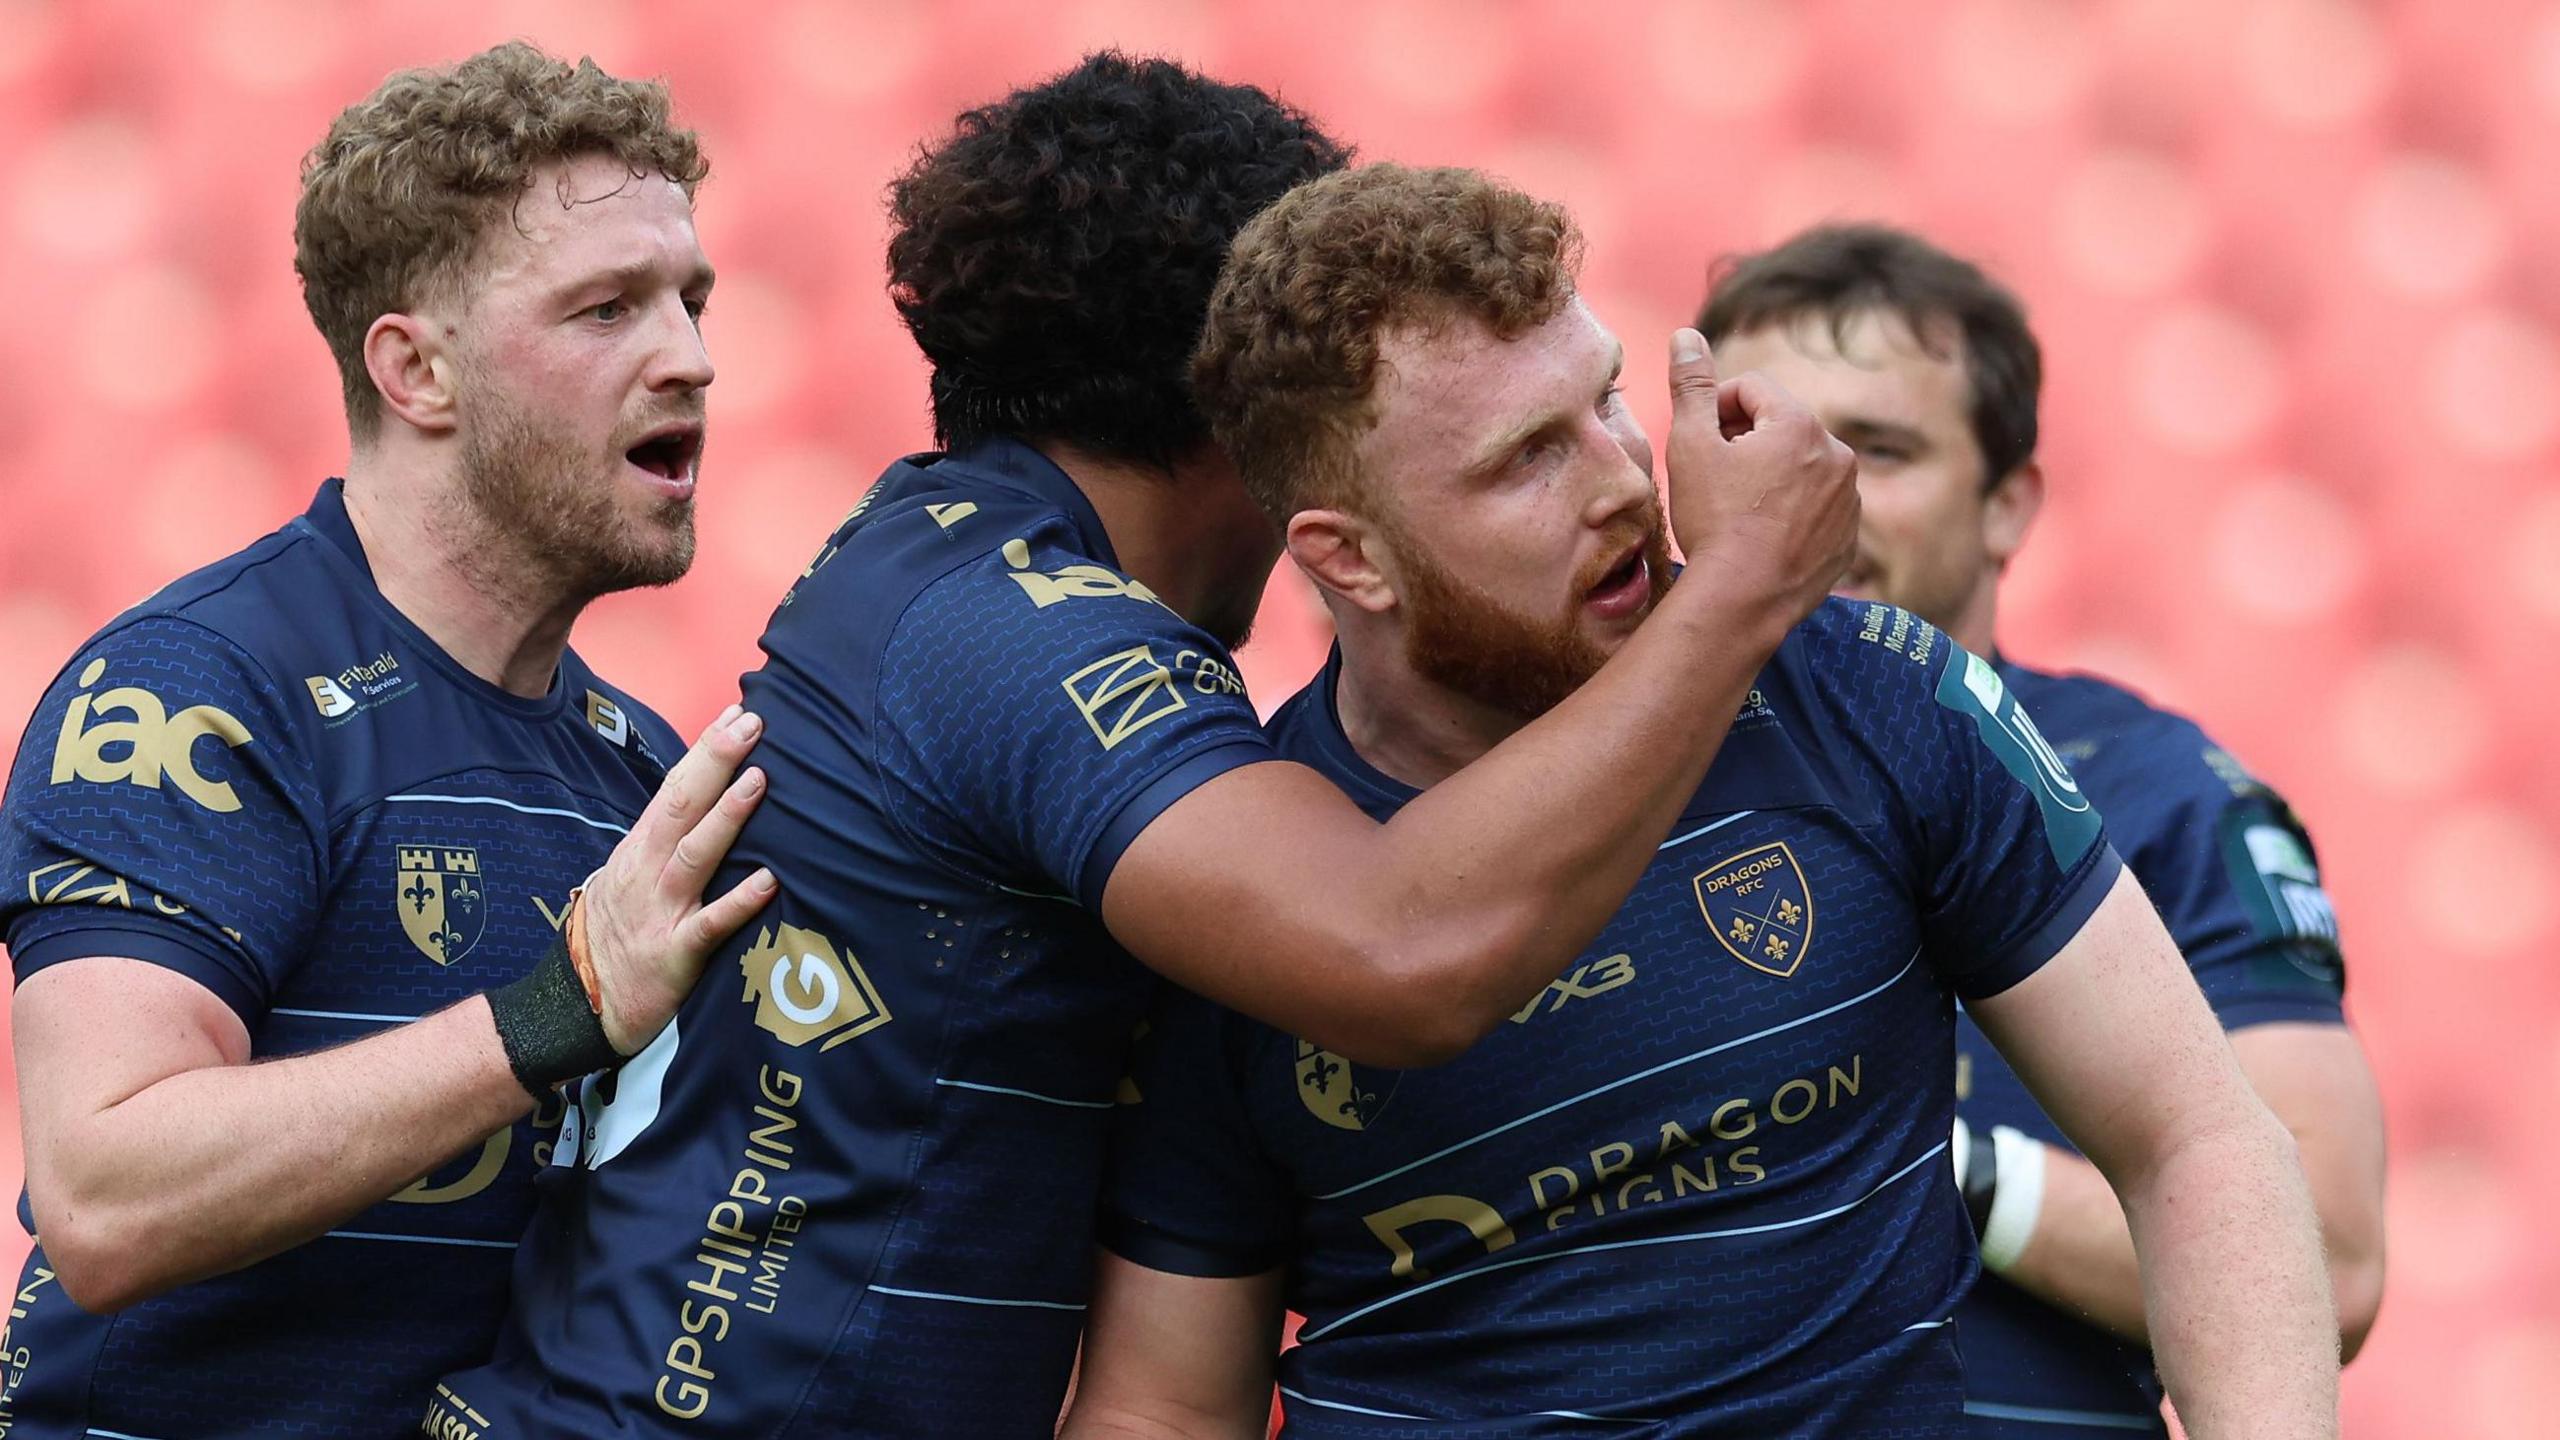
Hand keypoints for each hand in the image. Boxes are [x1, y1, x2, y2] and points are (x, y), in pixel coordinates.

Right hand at [576, 705, 777, 1052]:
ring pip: (695, 854)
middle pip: (683, 805)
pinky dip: (739, 902)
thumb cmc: (613, 937)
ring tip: (759, 780)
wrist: (576, 1005)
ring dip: (727, 816)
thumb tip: (703, 805)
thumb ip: (663, 844)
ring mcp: (660, 910)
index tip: (737, 712)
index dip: (705, 749)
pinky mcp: (675, 953)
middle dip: (717, 760)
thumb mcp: (628, 878)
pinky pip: (710, 925)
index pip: (676, 787)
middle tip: (753, 722)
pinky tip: (770, 881)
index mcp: (640, 849)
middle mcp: (647, 871)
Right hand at [1660, 327, 1858, 626]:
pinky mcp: (1849, 538)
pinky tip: (1762, 537)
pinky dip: (1792, 514)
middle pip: (1779, 427)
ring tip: (1738, 513)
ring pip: (1801, 469)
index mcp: (1800, 424)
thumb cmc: (1714, 520)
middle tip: (1714, 481)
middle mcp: (1837, 454)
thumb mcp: (1690, 446)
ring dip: (1770, 478)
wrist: (1743, 600)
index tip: (1697, 445)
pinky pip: (1817, 509)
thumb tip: (1685, 335)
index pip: (1750, 390)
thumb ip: (1691, 385)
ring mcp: (1849, 499)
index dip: (1714, 410)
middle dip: (1745, 444)